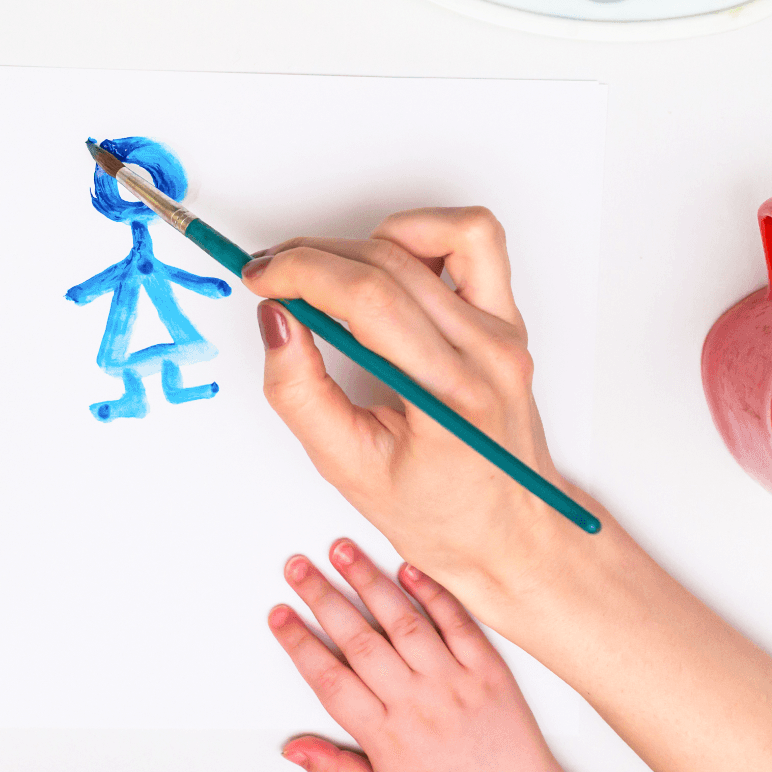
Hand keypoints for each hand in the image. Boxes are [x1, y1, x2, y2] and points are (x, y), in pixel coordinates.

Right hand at [240, 207, 594, 604]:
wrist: (511, 536)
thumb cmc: (442, 517)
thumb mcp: (348, 469)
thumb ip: (300, 393)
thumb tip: (275, 320)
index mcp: (451, 397)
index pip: (369, 298)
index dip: (301, 272)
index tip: (260, 278)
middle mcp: (488, 353)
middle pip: (389, 261)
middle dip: (313, 256)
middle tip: (271, 277)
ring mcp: (505, 331)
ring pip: (435, 234)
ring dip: (367, 241)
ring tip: (334, 279)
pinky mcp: (508, 319)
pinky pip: (473, 240)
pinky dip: (423, 235)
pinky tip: (388, 269)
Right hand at [269, 542, 600, 771]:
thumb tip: (294, 750)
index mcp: (386, 736)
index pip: (329, 678)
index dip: (299, 643)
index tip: (280, 615)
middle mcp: (417, 703)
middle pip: (358, 639)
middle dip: (322, 597)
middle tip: (299, 567)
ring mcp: (453, 683)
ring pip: (402, 622)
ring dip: (369, 582)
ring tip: (344, 552)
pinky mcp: (488, 671)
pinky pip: (457, 623)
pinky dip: (433, 592)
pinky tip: (409, 568)